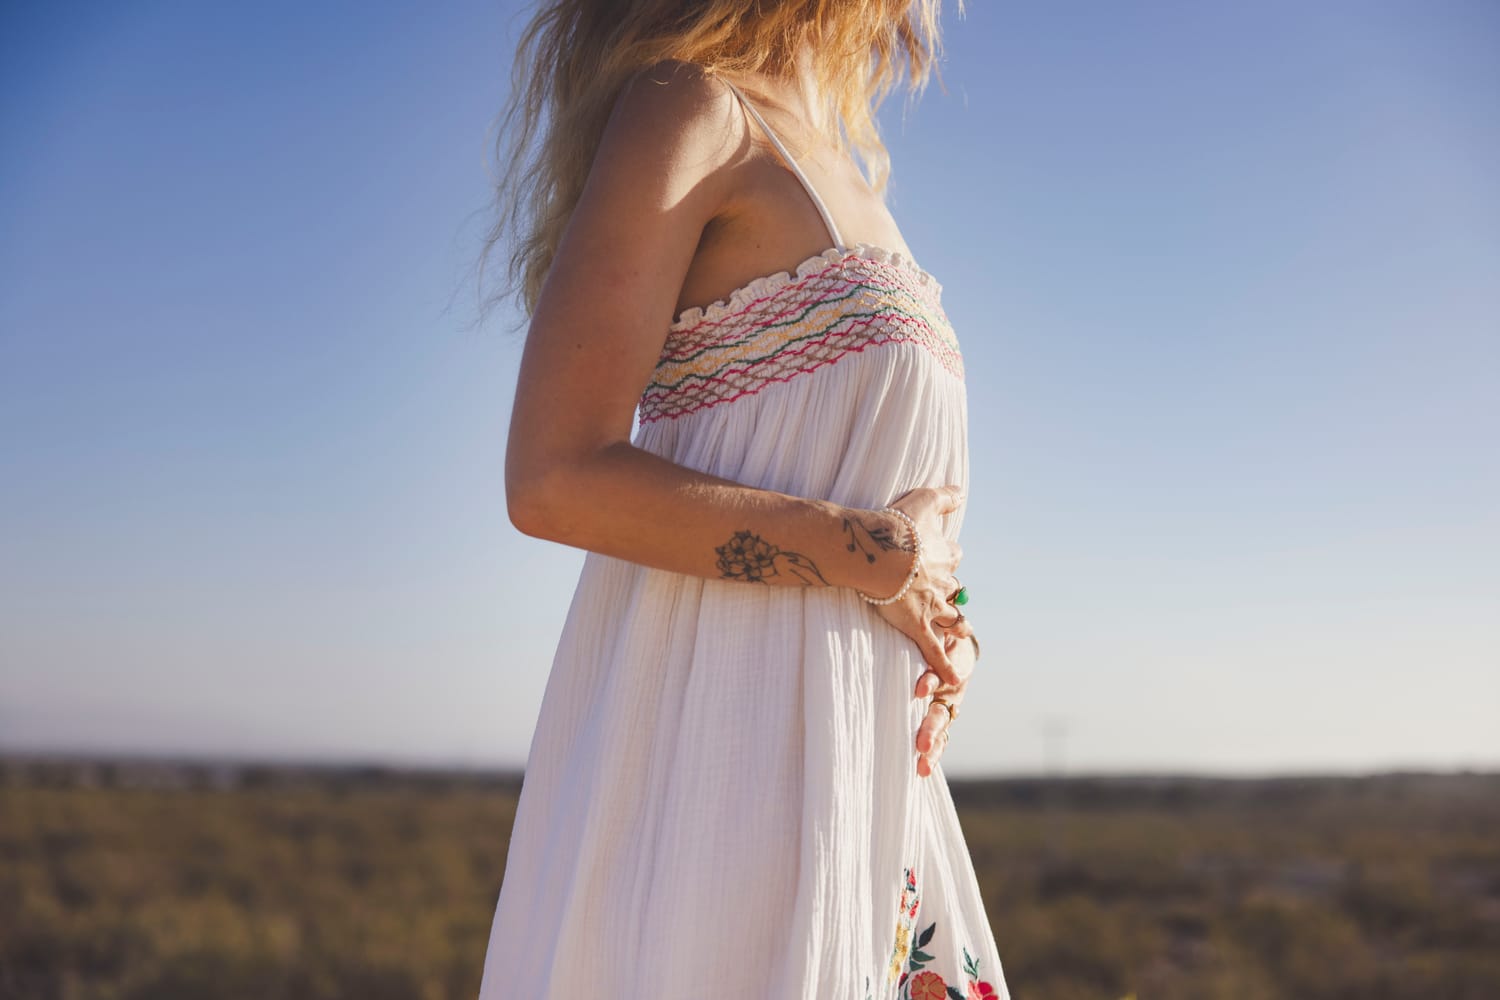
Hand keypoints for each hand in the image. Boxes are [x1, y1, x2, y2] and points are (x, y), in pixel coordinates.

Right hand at [870, 483, 973, 689]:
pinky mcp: (916, 624)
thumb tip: (961, 492)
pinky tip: (954, 681)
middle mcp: (941, 580)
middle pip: (952, 588)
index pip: (951, 555)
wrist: (876, 550)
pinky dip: (944, 665)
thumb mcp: (923, 499)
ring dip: (957, 625)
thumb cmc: (895, 524)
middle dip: (952, 592)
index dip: (945, 555)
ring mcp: (930, 605)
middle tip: (952, 596)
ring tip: (963, 632)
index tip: (939, 555)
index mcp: (943, 553)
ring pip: (950, 618)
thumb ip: (944, 496)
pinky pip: (933, 649)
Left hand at [915, 630, 976, 777]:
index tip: (919, 689)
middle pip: (940, 714)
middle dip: (930, 731)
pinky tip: (923, 772)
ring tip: (923, 767)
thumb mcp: (942, 639)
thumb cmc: (944, 641)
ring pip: (942, 732)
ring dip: (933, 749)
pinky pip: (941, 739)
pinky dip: (935, 754)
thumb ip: (936, 642)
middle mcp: (950, 696)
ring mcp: (947, 709)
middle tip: (921, 747)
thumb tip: (926, 637)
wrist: (957, 647)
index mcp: (949, 673)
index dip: (930, 683)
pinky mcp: (943, 717)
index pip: (939, 679)